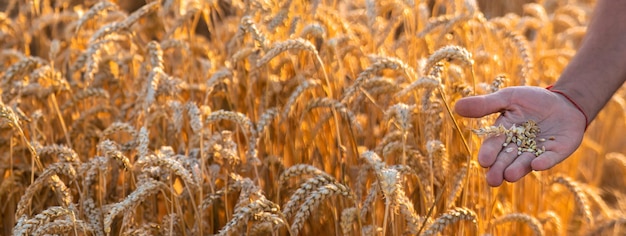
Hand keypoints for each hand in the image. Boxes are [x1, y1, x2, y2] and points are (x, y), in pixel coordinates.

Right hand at [454, 86, 585, 185]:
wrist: (565, 102)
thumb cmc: (532, 100)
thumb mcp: (508, 98)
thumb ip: (485, 105)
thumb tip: (456, 107)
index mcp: (504, 135)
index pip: (493, 146)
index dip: (489, 153)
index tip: (483, 161)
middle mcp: (519, 148)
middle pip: (507, 160)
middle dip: (499, 169)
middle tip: (492, 180)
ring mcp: (538, 151)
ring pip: (525, 163)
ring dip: (517, 169)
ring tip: (509, 176)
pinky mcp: (557, 152)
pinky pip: (549, 158)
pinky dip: (544, 162)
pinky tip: (537, 165)